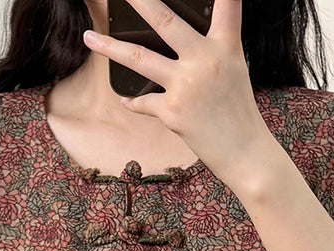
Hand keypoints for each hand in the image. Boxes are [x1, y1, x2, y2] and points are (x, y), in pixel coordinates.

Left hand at [82, 0, 273, 185]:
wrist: (244, 152)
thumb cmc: (238, 111)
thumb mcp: (234, 69)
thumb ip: (211, 49)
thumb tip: (183, 40)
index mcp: (225, 46)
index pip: (226, 4)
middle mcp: (205, 60)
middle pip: (165, 20)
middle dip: (140, 1)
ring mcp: (186, 85)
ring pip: (138, 57)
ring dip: (109, 47)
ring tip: (89, 37)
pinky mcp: (172, 112)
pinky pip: (143, 101)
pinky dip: (134, 101)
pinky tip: (127, 99)